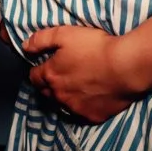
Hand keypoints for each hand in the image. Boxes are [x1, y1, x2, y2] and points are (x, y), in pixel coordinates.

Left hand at [23, 24, 138, 119]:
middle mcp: (59, 95)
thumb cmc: (95, 47)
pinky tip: (92, 96)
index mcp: (51, 75)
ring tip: (77, 86)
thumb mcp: (64, 34)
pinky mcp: (92, 116)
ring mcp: (76, 108)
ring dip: (65, 97)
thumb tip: (25, 46)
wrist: (126, 67)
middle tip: (60, 75)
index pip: (34, 77)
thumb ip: (41, 39)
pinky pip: (82, 113)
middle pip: (46, 93)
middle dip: (49, 85)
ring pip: (63, 105)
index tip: (44, 66)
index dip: (38, 70)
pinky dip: (83, 105)